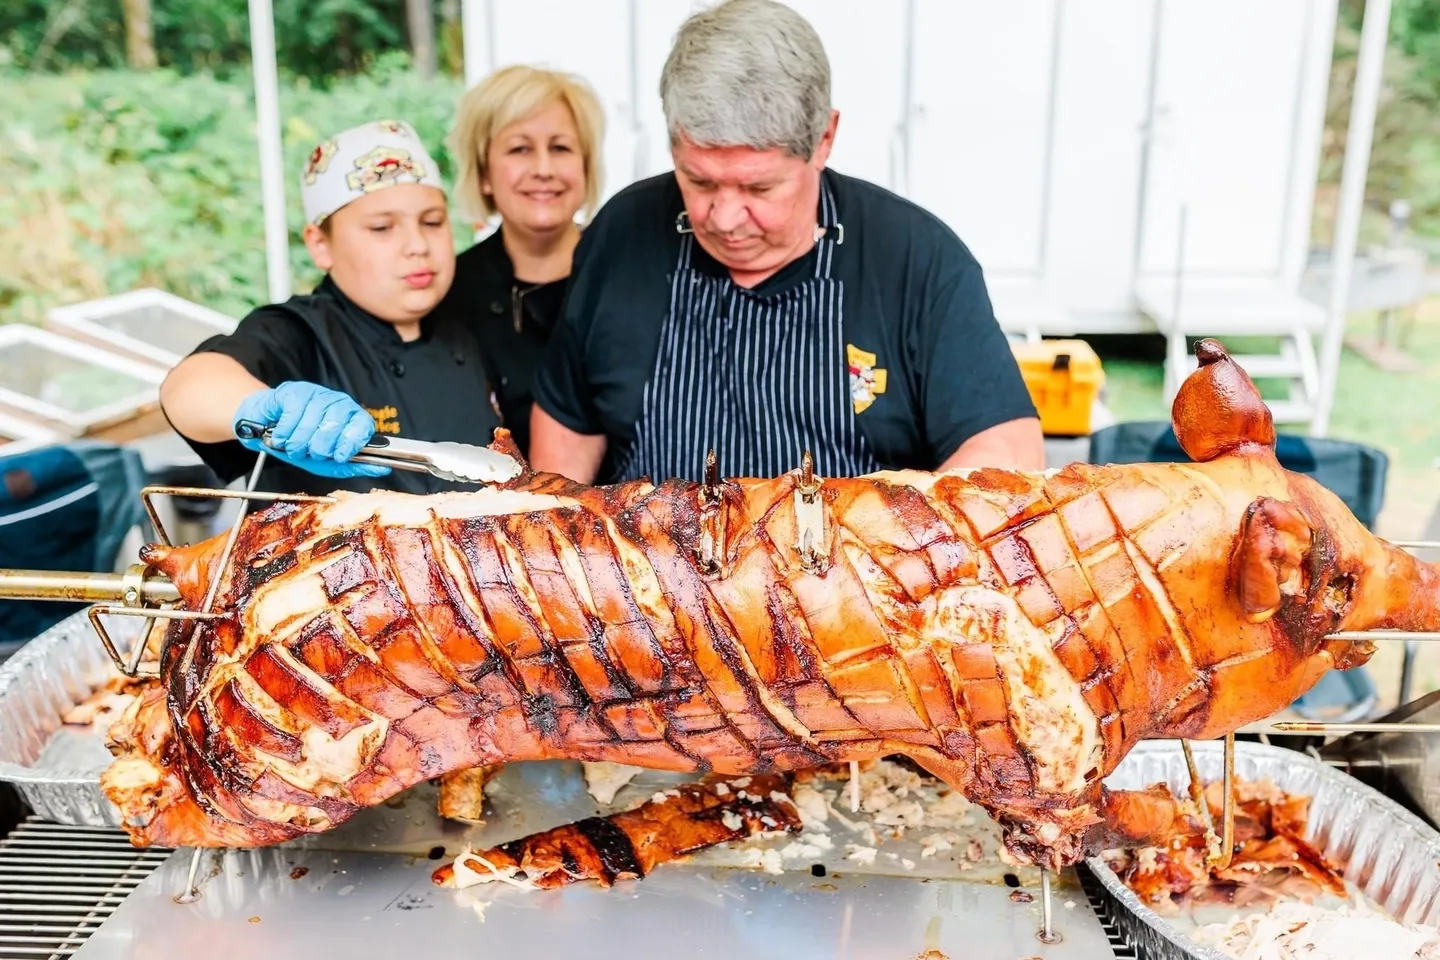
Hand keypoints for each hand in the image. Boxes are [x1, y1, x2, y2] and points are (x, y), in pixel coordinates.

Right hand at [232, 382, 390, 478]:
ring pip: (312, 424)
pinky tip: (281, 435)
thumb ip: (354, 466)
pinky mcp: (295, 390)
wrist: (264, 427)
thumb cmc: (299, 443)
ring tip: (293, 445)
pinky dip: (283, 433)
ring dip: (297, 444)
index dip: (352, 442)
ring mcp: (317, 394)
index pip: (363, 425)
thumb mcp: (327, 462)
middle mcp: (337, 403)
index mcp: (351, 418)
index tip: (341, 455)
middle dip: (318, 449)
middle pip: (335, 427)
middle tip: (309, 451)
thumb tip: (383, 468)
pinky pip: (293, 415)